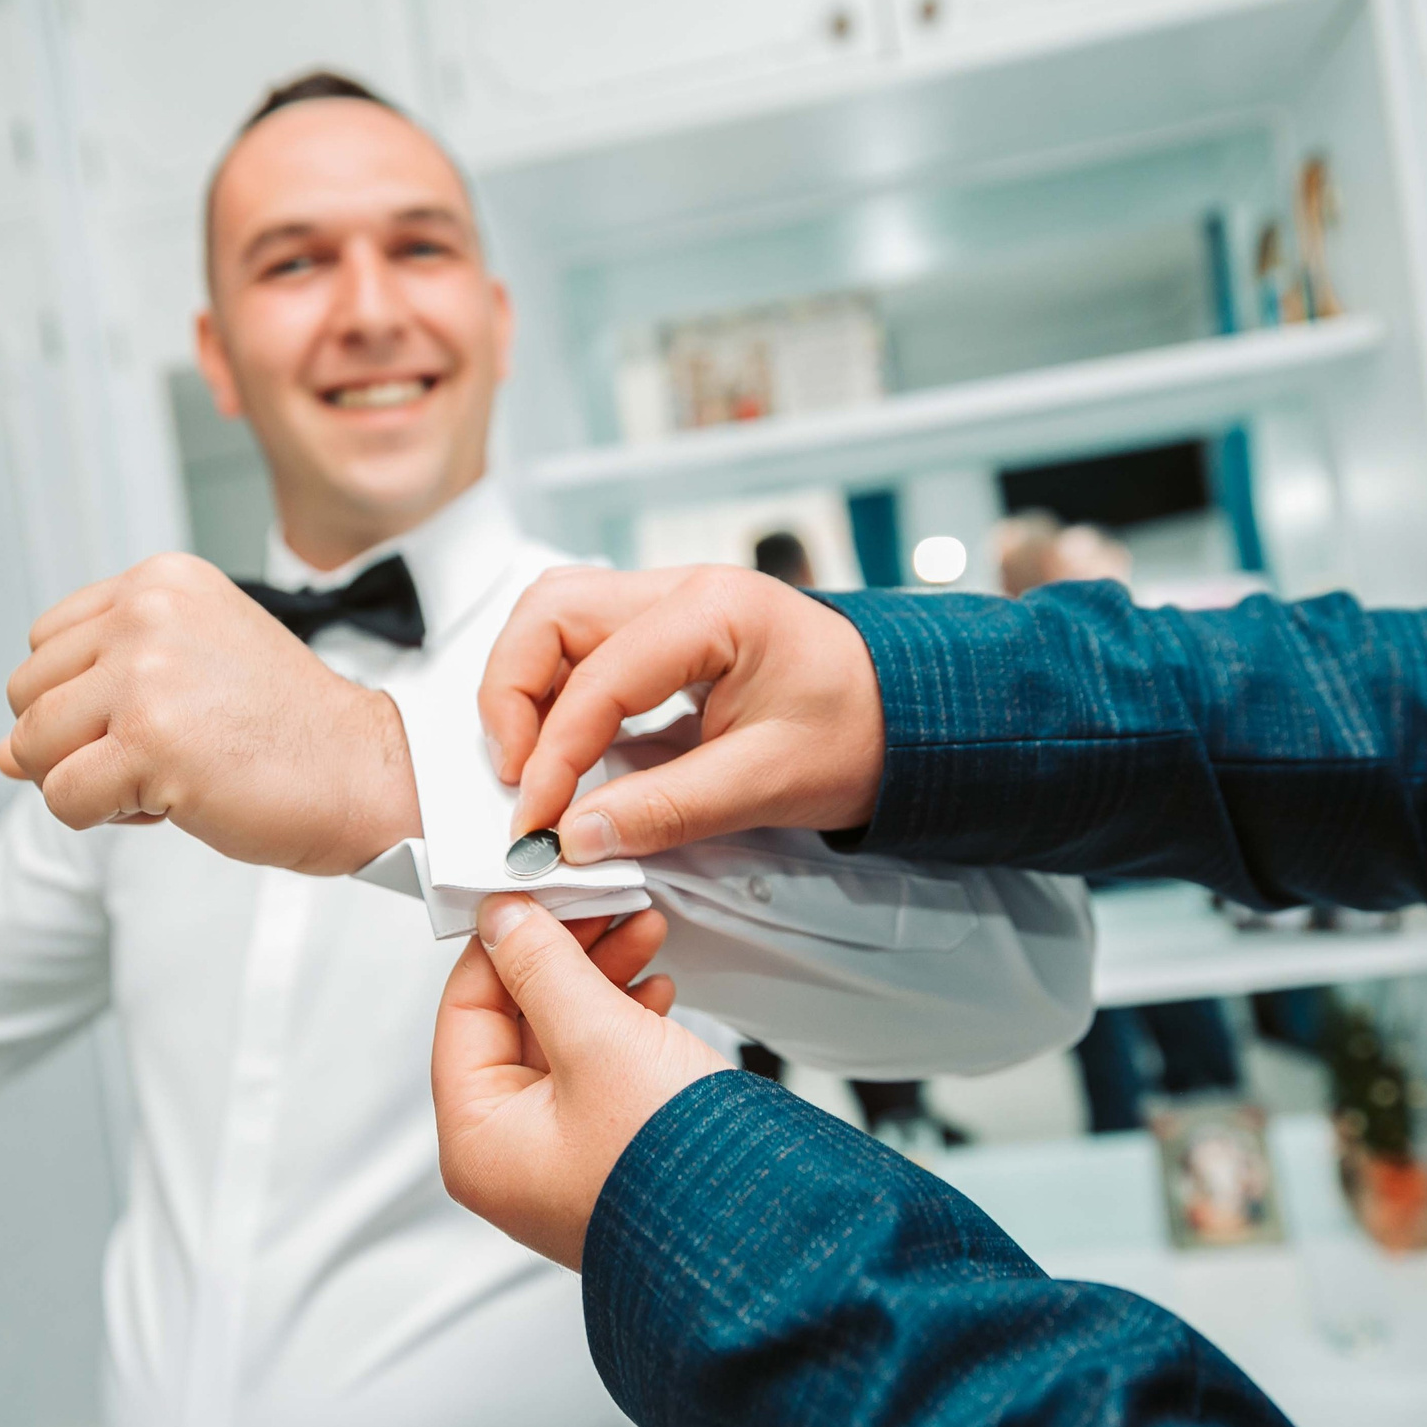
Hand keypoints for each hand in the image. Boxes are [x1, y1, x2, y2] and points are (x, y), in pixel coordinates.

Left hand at [0, 553, 420, 874]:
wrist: (364, 771)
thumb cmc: (285, 728)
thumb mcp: (193, 668)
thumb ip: (98, 689)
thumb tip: (4, 752)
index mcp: (159, 581)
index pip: (47, 643)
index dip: (84, 700)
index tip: (158, 716)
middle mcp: (147, 612)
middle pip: (27, 693)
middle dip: (74, 741)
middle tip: (161, 753)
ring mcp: (145, 674)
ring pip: (32, 745)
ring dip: (86, 780)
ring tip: (165, 775)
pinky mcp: (148, 741)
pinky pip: (63, 797)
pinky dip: (103, 816)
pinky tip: (170, 802)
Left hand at [431, 895, 725, 1267]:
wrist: (760, 1239)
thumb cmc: (672, 1172)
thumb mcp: (596, 1040)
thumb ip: (542, 967)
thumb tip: (505, 920)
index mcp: (478, 1143)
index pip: (464, 1013)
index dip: (501, 946)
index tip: (533, 897)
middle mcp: (511, 1159)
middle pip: (514, 1023)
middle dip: (563, 957)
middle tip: (601, 909)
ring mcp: (562, 1159)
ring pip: (562, 1041)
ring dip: (600, 980)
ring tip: (642, 934)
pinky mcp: (611, 1153)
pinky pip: (599, 1070)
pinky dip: (623, 1020)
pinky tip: (656, 989)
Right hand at [478, 566, 884, 861]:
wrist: (913, 714)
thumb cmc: (864, 731)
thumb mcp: (769, 782)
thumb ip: (668, 809)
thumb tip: (579, 836)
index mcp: (716, 611)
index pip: (598, 675)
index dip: (555, 755)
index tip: (539, 821)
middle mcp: (682, 591)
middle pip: (550, 613)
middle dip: (513, 696)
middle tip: (516, 779)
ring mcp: (670, 605)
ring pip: (555, 619)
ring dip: (526, 688)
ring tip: (530, 765)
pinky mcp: (664, 635)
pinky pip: (582, 646)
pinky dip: (554, 693)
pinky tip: (560, 749)